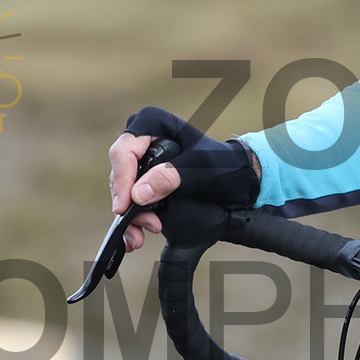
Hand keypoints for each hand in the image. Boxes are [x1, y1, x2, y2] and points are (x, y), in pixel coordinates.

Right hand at [108, 108, 260, 254]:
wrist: (238, 179)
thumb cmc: (224, 164)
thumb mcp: (201, 168)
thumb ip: (171, 177)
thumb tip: (138, 195)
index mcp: (152, 122)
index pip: (124, 152)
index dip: (122, 180)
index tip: (126, 206)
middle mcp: (142, 138)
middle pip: (120, 173)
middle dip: (128, 203)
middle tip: (146, 225)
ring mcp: (142, 159)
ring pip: (123, 190)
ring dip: (131, 216)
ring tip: (141, 236)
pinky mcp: (145, 178)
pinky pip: (131, 198)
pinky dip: (134, 218)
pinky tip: (137, 234)